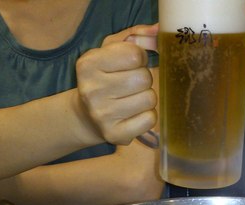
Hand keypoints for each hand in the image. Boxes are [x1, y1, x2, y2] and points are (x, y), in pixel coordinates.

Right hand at [75, 24, 157, 145]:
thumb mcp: (110, 51)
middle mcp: (91, 90)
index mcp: (88, 64)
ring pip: (149, 99)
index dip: (139, 58)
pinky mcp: (115, 134)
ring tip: (132, 99)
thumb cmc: (104, 78)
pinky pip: (150, 120)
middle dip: (144, 79)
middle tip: (132, 85)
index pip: (134, 55)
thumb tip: (158, 30)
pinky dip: (147, 116)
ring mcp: (102, 115)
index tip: (130, 65)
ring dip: (146, 98)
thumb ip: (135, 35)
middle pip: (143, 78)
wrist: (86, 116)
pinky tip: (134, 115)